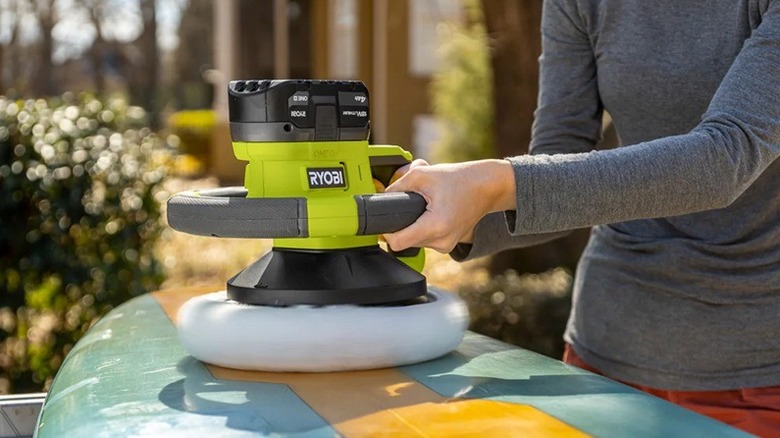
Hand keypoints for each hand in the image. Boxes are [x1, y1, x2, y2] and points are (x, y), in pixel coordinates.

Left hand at [383, 159, 515, 252]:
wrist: (485, 186)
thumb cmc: (459, 179)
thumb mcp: (422, 174)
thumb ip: (397, 186)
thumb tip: (382, 197)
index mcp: (436, 226)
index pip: (397, 242)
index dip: (387, 231)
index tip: (386, 220)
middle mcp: (442, 241)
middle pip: (405, 241)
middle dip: (403, 223)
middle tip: (410, 205)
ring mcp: (446, 245)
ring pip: (415, 241)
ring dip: (414, 225)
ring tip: (425, 207)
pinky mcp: (448, 245)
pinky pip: (425, 240)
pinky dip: (423, 227)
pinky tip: (431, 213)